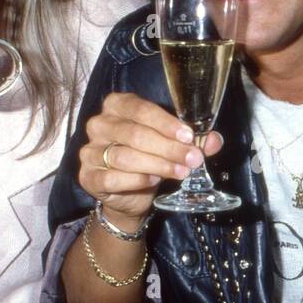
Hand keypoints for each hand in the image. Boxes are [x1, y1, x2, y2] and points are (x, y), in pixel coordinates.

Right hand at [79, 92, 224, 222]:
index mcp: (117, 106)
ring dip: (157, 164)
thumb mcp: (171, 145)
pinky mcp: (87, 176)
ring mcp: (90, 151)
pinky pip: (111, 177)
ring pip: (125, 156)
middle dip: (167, 147)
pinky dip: (135, 179)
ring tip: (181, 171)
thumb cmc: (148, 159)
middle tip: (192, 159)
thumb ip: (192, 141)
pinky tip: (153, 180)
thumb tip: (215, 140)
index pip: (140, 109)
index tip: (188, 136)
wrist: (127, 196)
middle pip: (134, 134)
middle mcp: (99, 124)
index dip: (165, 123)